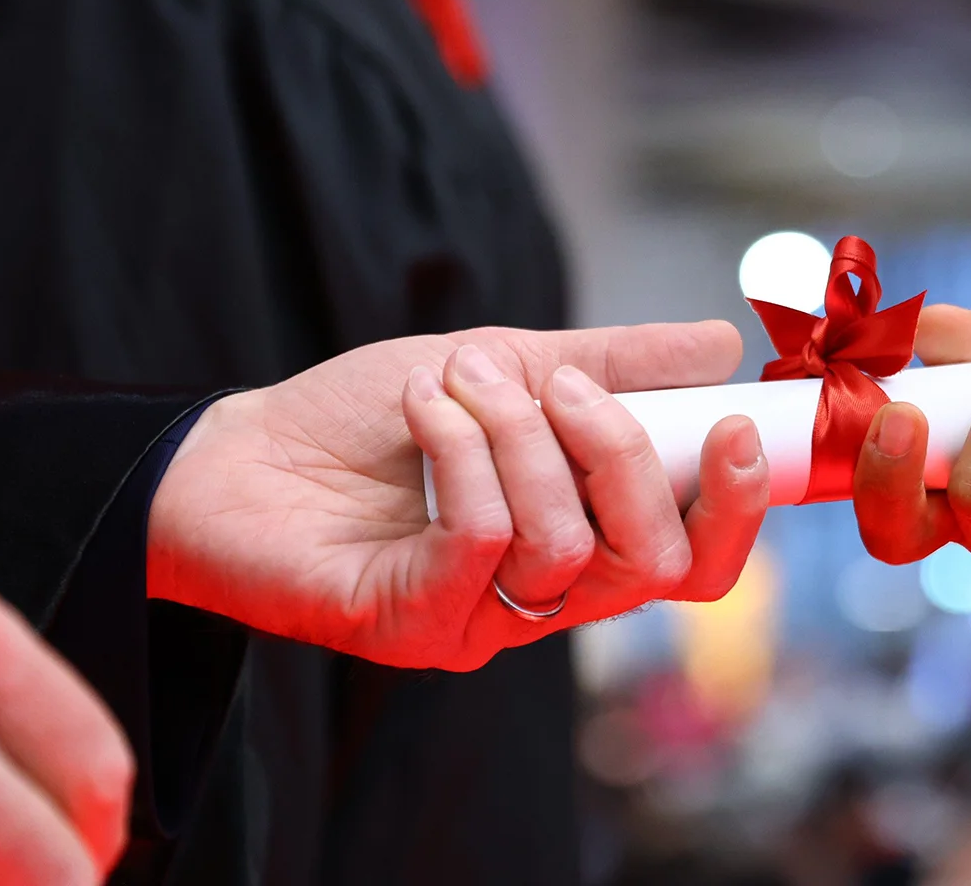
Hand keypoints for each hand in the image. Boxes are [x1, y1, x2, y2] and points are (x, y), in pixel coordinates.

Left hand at [147, 322, 769, 670]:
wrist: (234, 453)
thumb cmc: (367, 420)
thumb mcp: (507, 366)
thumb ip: (613, 364)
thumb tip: (720, 344)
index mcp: (582, 542)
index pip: (696, 561)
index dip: (736, 506)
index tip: (735, 423)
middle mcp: (542, 600)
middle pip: (654, 565)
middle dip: (624, 457)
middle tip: (561, 385)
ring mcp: (479, 621)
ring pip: (564, 544)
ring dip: (517, 436)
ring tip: (457, 380)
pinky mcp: (411, 625)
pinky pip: (483, 542)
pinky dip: (463, 452)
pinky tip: (424, 409)